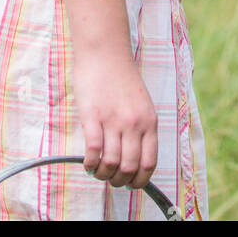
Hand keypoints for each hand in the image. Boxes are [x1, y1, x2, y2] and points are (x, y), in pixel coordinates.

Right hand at [71, 49, 157, 189]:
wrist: (105, 52)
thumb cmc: (122, 77)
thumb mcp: (141, 103)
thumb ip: (141, 128)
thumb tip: (134, 157)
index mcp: (149, 121)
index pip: (149, 162)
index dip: (139, 180)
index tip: (131, 184)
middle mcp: (134, 123)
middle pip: (129, 168)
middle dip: (119, 181)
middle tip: (111, 178)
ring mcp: (114, 120)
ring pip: (111, 164)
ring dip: (102, 174)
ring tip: (97, 171)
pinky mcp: (93, 117)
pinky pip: (93, 152)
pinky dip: (90, 164)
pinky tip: (87, 163)